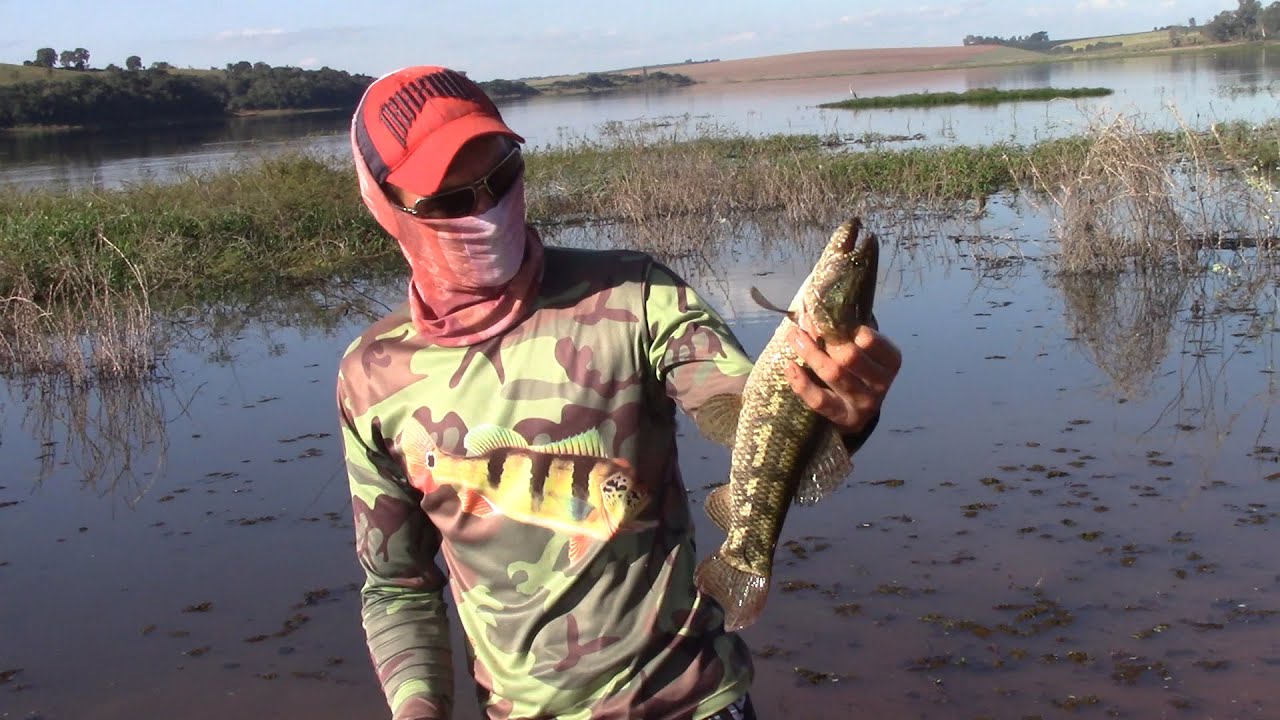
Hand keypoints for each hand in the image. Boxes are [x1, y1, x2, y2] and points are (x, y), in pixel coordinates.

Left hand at [784, 324, 901, 435]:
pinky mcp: (843, 417)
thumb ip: (847, 331)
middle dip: (823, 338)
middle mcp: (880, 382)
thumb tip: (814, 309)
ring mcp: (863, 402)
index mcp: (890, 360)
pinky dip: (802, 382)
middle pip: (849, 356)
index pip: (868, 339)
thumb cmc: (859, 369)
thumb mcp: (863, 349)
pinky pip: (819, 400)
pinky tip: (790, 366)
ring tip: (793, 337)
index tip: (822, 316)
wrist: (859, 411)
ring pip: (833, 374)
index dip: (842, 326)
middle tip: (805, 324)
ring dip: (809, 353)